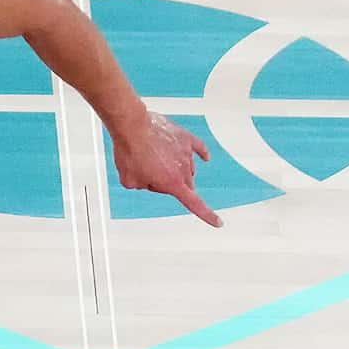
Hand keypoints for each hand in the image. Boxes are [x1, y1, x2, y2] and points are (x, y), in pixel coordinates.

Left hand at [108, 110, 220, 225]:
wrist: (132, 126)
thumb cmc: (129, 153)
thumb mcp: (130, 181)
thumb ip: (145, 186)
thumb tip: (153, 179)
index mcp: (172, 183)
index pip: (195, 204)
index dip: (207, 215)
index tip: (218, 223)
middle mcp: (184, 169)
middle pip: (186, 184)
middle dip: (172, 185)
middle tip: (151, 174)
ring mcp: (186, 151)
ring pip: (187, 168)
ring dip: (175, 168)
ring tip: (155, 158)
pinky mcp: (184, 137)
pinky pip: (198, 147)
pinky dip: (201, 153)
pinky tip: (205, 157)